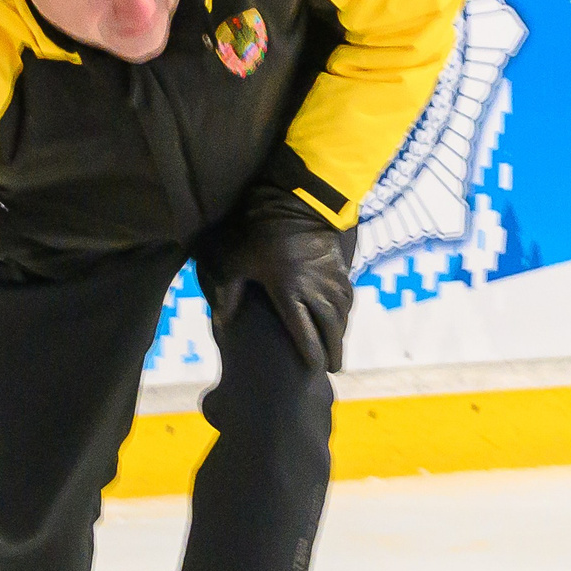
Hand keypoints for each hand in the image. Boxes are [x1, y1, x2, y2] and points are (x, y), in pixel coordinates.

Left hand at [205, 207, 353, 372]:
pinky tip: (343, 317)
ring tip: (338, 346)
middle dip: (333, 351)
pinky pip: (348, 296)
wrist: (298, 200)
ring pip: (343, 314)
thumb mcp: (236, 261)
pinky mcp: (340, 266)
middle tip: (334, 368)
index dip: (311, 355)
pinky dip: (347, 311)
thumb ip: (228, 293)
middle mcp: (316, 290)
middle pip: (331, 329)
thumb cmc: (261, 232)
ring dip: (342, 332)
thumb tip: (221, 324)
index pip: (305, 334)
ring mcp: (331, 278)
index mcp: (290, 293)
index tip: (315, 370)